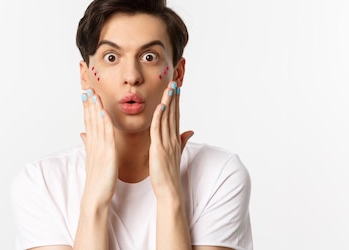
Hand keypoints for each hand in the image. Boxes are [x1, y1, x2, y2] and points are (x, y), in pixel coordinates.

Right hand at [80, 89, 117, 207]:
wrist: (96, 197)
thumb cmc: (98, 180)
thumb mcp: (92, 159)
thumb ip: (88, 144)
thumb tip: (83, 133)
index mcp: (92, 145)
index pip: (89, 121)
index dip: (87, 107)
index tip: (86, 93)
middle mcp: (94, 144)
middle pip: (90, 119)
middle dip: (89, 103)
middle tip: (87, 86)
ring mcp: (99, 149)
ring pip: (97, 124)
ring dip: (95, 108)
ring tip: (93, 94)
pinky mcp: (107, 155)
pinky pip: (106, 136)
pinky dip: (104, 123)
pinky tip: (103, 112)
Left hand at [148, 82, 193, 198]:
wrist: (169, 190)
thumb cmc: (168, 174)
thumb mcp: (175, 154)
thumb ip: (182, 141)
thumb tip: (190, 131)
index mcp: (175, 139)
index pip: (176, 116)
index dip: (176, 101)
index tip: (176, 88)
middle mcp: (173, 139)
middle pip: (174, 113)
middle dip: (174, 97)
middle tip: (175, 81)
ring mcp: (167, 143)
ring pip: (167, 118)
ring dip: (168, 102)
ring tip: (170, 88)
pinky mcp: (159, 149)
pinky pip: (159, 130)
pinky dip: (159, 118)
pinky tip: (160, 107)